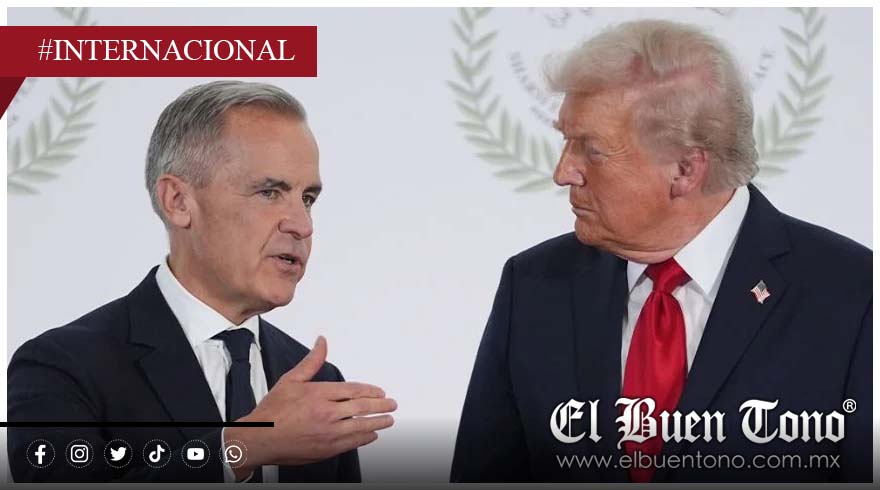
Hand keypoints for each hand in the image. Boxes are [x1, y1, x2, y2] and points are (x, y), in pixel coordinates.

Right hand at [224, 336, 395, 479]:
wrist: (259, 439)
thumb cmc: (272, 411)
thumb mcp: (291, 380)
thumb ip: (312, 361)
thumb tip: (322, 342)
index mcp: (320, 394)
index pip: (354, 390)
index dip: (371, 391)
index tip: (380, 392)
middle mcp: (327, 413)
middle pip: (362, 407)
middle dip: (381, 406)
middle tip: (392, 404)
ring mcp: (328, 433)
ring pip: (361, 425)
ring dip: (378, 422)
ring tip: (388, 420)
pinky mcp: (326, 449)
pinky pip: (352, 443)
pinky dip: (365, 438)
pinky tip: (371, 435)